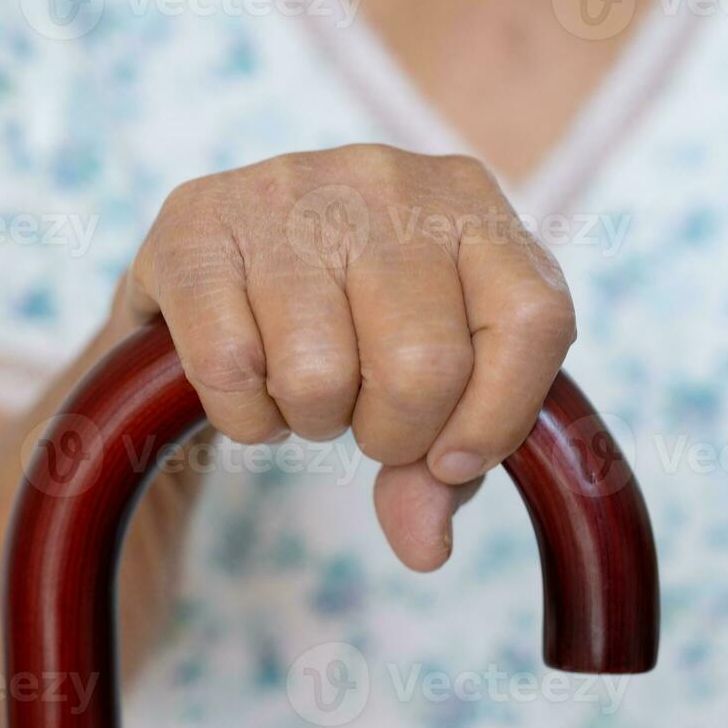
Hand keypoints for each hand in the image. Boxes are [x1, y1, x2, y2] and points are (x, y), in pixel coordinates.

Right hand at [116, 145, 576, 569]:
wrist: (218, 276)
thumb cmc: (352, 330)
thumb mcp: (432, 389)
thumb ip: (447, 473)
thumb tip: (423, 548)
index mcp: (472, 204)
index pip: (532, 322)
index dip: (498, 417)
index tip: (452, 459)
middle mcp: (387, 179)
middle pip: (425, 366)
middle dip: (392, 433)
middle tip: (363, 416)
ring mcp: (287, 188)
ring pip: (319, 377)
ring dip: (310, 421)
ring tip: (303, 382)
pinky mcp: (195, 223)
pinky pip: (230, 371)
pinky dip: (241, 415)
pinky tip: (248, 379)